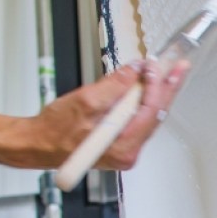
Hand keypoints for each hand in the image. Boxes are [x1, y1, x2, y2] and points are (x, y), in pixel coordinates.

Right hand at [26, 60, 189, 171]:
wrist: (37, 144)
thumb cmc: (54, 132)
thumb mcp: (85, 102)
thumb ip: (114, 86)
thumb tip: (134, 71)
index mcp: (122, 146)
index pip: (151, 111)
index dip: (157, 84)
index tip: (157, 65)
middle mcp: (127, 152)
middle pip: (155, 115)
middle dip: (166, 88)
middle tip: (178, 68)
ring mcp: (124, 149)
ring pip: (148, 117)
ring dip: (157, 93)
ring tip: (167, 74)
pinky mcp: (119, 143)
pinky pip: (137, 120)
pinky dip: (142, 101)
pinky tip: (148, 88)